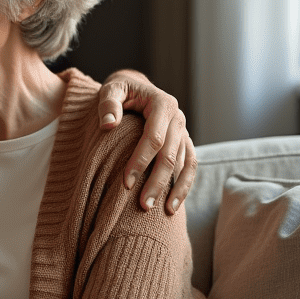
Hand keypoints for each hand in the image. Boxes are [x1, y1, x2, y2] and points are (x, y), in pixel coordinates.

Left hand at [98, 69, 195, 213]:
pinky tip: (174, 204)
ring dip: (174, 188)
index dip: (140, 161)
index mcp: (163, 104)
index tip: (125, 183)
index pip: (153, 138)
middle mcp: (178, 118)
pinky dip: (185, 184)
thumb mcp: (112, 89)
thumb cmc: (120, 90)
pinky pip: (190, 165)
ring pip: (184, 163)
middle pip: (170, 155)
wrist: (135, 87)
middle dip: (157, 181)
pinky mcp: (185, 141)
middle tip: (143, 206)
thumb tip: (108, 125)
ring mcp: (184, 131)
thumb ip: (108, 104)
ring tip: (163, 211)